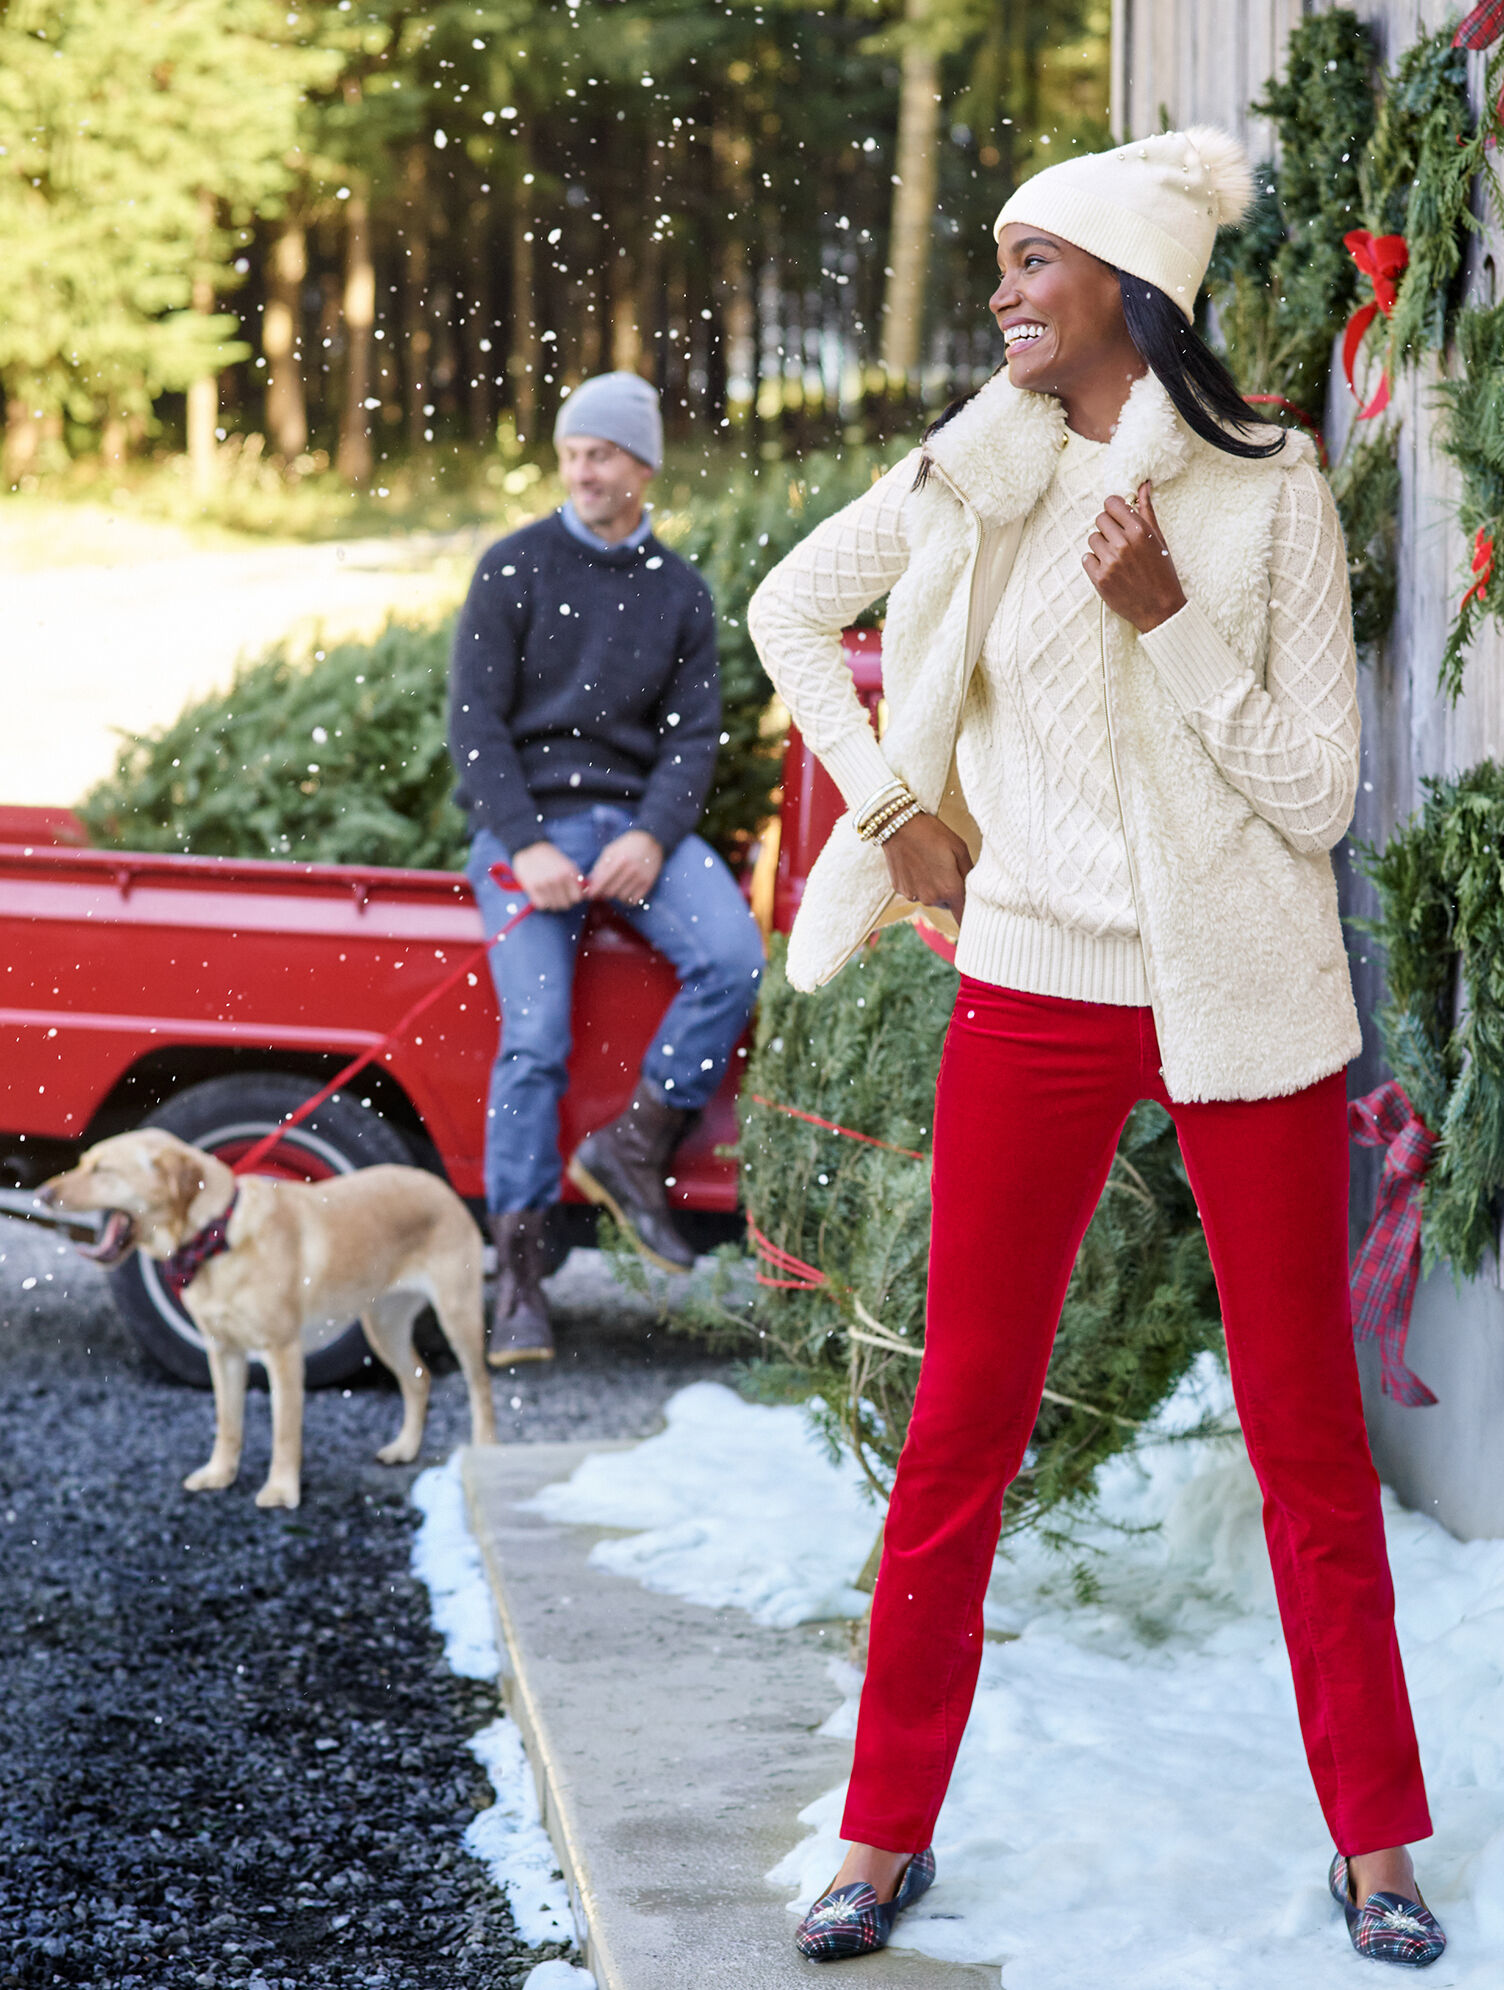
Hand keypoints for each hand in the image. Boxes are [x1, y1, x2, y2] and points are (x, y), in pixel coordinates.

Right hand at [510, 840, 585, 910]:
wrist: (529, 846)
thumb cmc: (550, 857)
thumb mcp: (566, 863)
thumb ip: (575, 878)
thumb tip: (584, 895)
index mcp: (568, 872)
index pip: (577, 898)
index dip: (574, 898)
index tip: (570, 895)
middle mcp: (556, 878)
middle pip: (565, 904)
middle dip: (564, 902)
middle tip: (559, 896)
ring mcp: (543, 883)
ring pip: (553, 906)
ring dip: (552, 903)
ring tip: (550, 895)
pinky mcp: (531, 886)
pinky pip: (541, 905)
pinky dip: (542, 903)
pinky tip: (542, 896)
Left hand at [586, 829, 663, 905]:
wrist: (651, 841)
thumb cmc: (626, 846)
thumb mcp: (610, 851)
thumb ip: (599, 867)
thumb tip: (589, 885)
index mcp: (620, 859)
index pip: (602, 881)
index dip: (594, 891)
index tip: (589, 895)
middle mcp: (631, 869)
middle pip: (610, 892)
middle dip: (603, 893)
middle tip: (602, 891)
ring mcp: (641, 877)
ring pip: (621, 898)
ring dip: (616, 896)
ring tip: (616, 888)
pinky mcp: (648, 884)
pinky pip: (633, 901)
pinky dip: (627, 900)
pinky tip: (625, 891)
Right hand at [880, 813, 972, 921]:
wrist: (899, 824)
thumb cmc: (933, 833)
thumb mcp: (959, 849)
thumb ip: (969, 874)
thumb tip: (975, 891)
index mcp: (950, 890)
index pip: (963, 917)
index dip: (968, 915)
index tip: (971, 913)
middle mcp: (931, 898)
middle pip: (947, 904)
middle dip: (950, 891)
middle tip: (946, 868)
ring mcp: (913, 895)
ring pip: (930, 897)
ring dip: (933, 886)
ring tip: (929, 863)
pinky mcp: (900, 890)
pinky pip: (915, 891)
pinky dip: (918, 882)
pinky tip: (916, 864)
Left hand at [1083, 481, 1186, 633]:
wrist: (1161, 608)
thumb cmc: (1162, 572)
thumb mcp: (1158, 538)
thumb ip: (1146, 510)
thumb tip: (1143, 484)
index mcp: (1139, 530)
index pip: (1111, 503)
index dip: (1113, 510)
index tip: (1118, 518)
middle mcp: (1123, 543)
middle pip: (1099, 519)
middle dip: (1108, 528)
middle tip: (1120, 542)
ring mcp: (1110, 561)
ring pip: (1092, 539)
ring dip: (1101, 546)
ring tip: (1117, 559)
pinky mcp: (1099, 578)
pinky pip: (1086, 558)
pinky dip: (1095, 563)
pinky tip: (1110, 570)